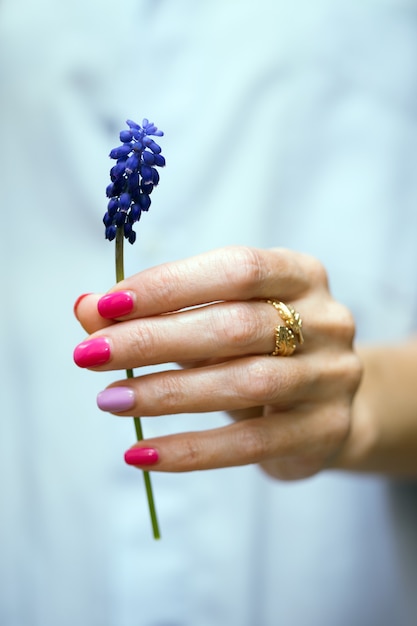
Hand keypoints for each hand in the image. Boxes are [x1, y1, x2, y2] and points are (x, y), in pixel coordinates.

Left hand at [73, 246, 361, 479]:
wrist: (324, 404)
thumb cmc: (260, 350)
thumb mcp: (214, 320)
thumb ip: (156, 311)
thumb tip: (87, 307)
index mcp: (300, 274)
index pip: (236, 268)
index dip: (170, 285)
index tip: (107, 305)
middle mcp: (326, 320)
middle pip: (235, 326)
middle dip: (154, 340)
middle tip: (91, 355)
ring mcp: (331, 377)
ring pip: (244, 383)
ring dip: (168, 392)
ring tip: (110, 399)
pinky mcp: (324, 430)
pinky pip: (251, 444)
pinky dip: (192, 449)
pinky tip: (143, 452)